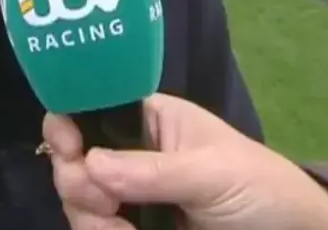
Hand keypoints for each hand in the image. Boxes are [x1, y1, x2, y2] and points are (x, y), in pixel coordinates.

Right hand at [46, 96, 327, 229]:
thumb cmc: (262, 189)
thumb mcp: (212, 174)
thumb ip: (152, 171)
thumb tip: (90, 165)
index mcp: (149, 121)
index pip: (90, 110)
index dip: (67, 125)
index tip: (65, 150)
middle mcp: (130, 155)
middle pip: (74, 162)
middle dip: (77, 184)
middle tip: (106, 208)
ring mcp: (131, 198)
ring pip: (80, 204)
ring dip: (90, 219)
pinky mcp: (135, 229)